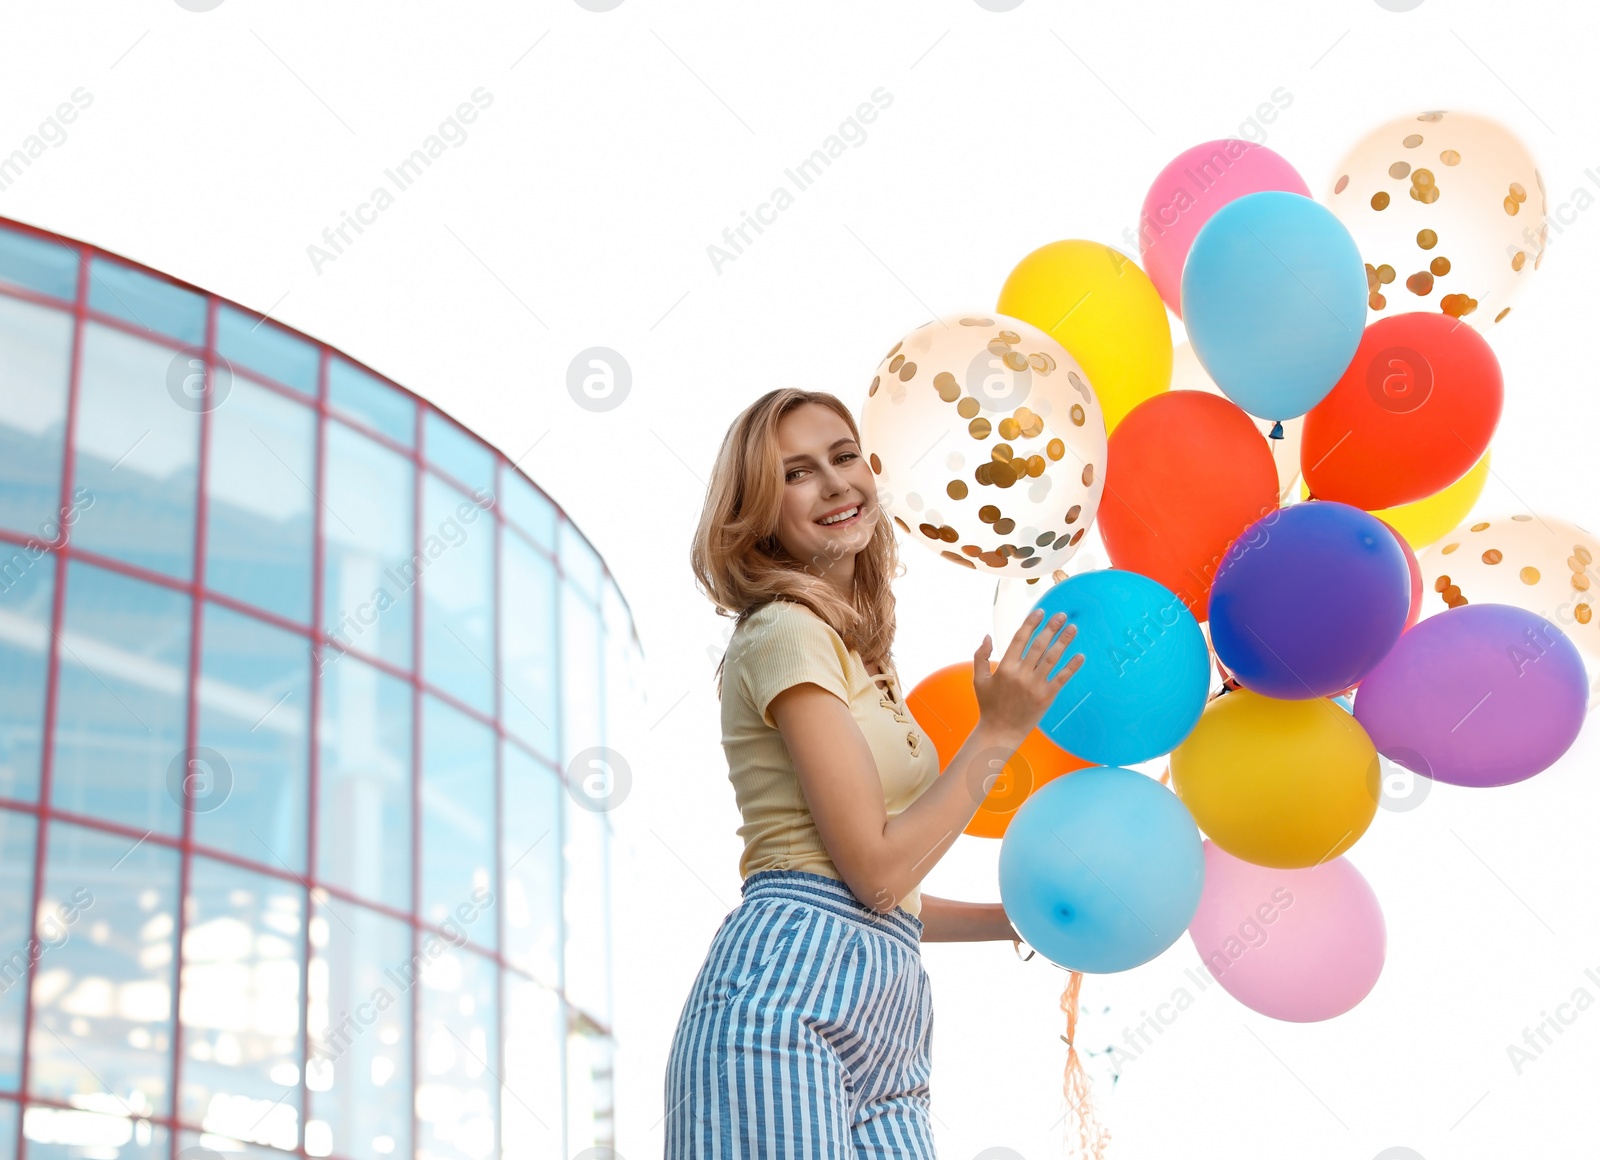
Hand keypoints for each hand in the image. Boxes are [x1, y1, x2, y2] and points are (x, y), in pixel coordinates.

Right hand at [973, 608, 1084, 744]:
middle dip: (1051, 628)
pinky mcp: (1046, 697)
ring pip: (1052, 658)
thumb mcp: (978, 680)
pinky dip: (1071, 666)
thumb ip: (980, 656)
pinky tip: (1080, 656)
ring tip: (1073, 628)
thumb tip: (987, 637)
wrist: (1000, 732)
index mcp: (1004, 668)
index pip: (1019, 639)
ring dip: (1063, 642)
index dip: (1031, 624)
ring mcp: (1035, 686)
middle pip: (1039, 645)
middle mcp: (1021, 675)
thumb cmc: (989, 705)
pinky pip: (1061, 678)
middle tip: (1061, 615)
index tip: (1040, 612)